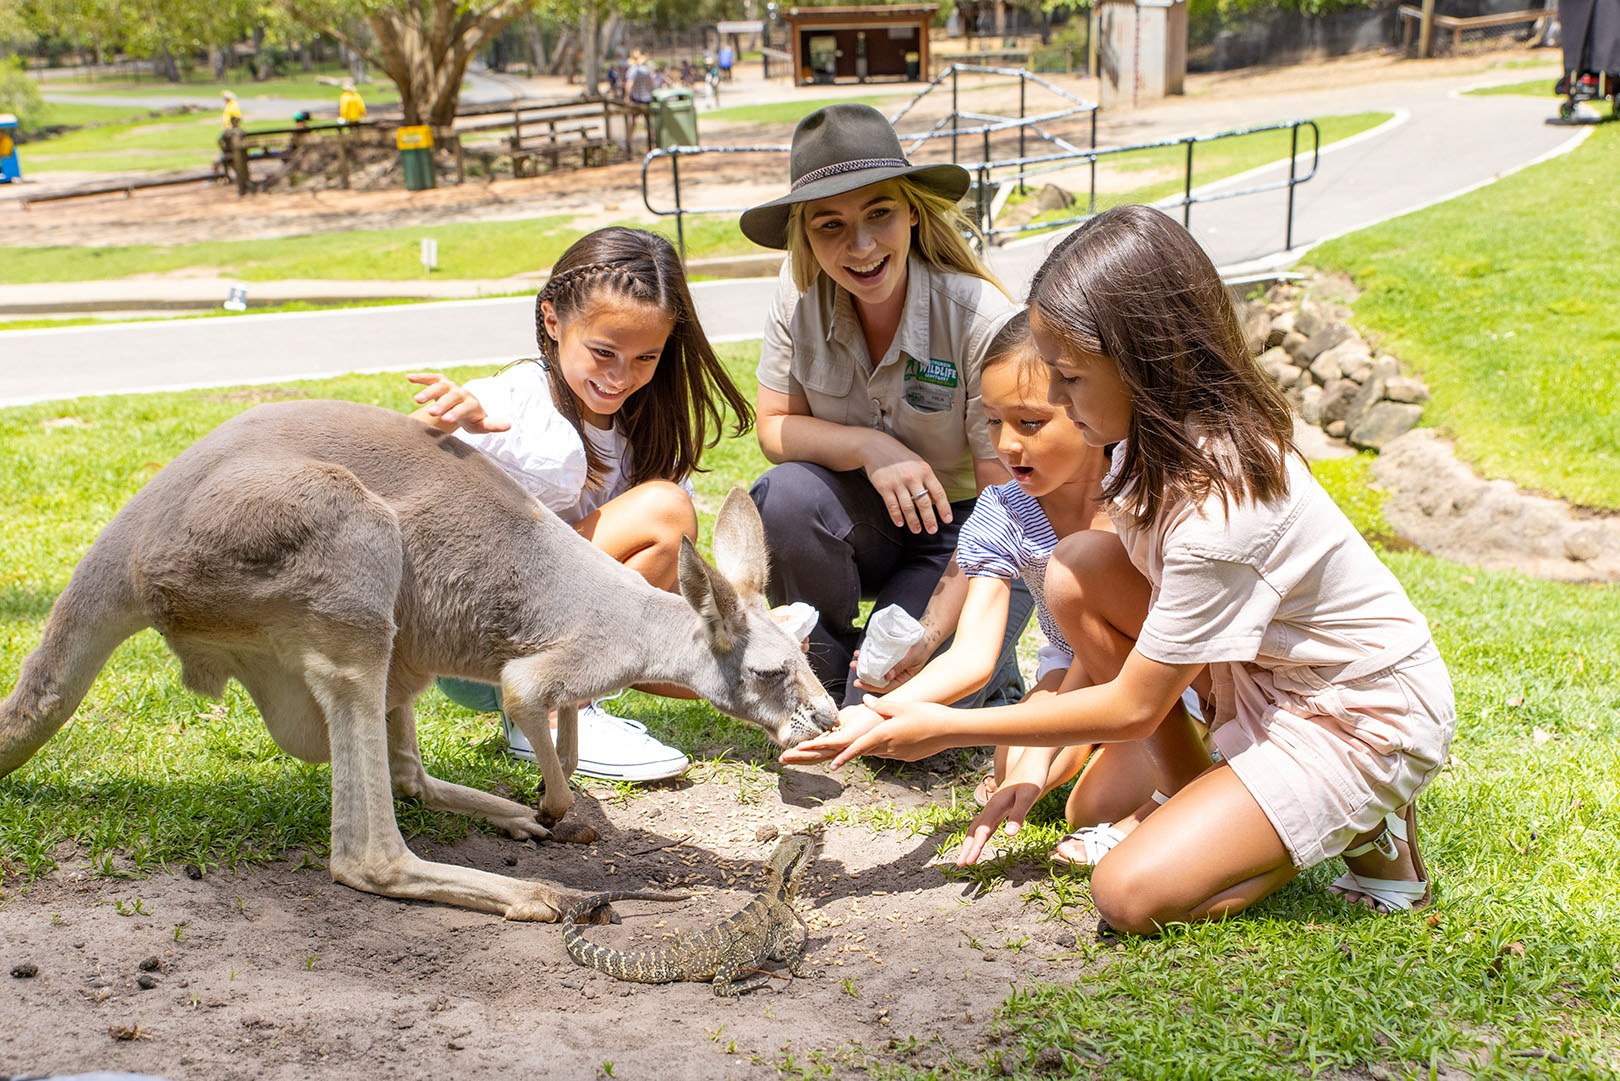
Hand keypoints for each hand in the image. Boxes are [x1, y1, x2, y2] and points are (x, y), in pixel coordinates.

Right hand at [408, 372, 509, 432]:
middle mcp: (461, 393)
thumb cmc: (473, 420)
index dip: (456, 412)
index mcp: (472, 404)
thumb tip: (510, 425)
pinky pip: (431, 377)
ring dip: (429, 391)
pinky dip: (421, 377)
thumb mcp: (482, 425)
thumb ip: (493, 425)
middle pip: (452, 396)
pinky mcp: (441, 382)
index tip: (446, 420)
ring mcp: (450, 386)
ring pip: (440, 386)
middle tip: (432, 413)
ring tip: (417, 400)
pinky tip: (409, 378)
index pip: (465, 407)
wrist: (465, 409)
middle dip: (442, 403)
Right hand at [777, 702, 883, 764]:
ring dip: (801, 754)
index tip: (787, 756)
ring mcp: (844, 744)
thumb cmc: (871, 713)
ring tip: (786, 757)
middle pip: (815, 755)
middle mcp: (840, 747)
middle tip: (780, 761)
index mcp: (839, 743)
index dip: (802, 754)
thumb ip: (838, 722)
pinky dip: (814, 745)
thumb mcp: (850, 716)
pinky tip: (802, 747)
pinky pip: (829, 743)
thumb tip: (829, 724)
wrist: (887, 713)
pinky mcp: (849, 739)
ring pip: (819, 752)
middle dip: (797, 758)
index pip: (817, 751)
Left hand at [828, 696, 956, 768]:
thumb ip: (881, 705)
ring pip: (877, 752)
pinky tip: (887, 740)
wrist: (951, 730)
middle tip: (835, 756)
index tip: (832, 765)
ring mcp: (899, 754)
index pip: (859, 747)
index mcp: (885, 734)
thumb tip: (864, 701)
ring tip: (859, 744)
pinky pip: (890, 753)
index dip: (844, 756)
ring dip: (868, 749)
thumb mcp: (902, 706)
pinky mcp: (908, 757)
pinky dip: (883, 748)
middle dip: (850, 753)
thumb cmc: (927, 714)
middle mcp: (890, 747)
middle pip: (865, 751)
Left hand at [849, 634, 929, 691]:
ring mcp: (891, 664)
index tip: (859, 682)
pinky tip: (861, 652)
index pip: (884, 686)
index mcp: (902, 678)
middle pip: (877, 678)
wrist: (927, 633)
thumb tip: (886, 677)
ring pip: (875, 668)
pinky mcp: (889, 655)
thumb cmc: (922, 647)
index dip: (870, 686)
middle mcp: (895, 673)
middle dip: (863, 674)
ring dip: (864, 664)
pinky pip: (876, 657)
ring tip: (855, 659)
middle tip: (853, 667)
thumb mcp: (912, 657)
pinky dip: (868, 655)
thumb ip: (899, 666)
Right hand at [859, 433, 949, 534]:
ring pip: (908, 507)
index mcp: (924, 471)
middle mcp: (912, 477)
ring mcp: (897, 482)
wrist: (876, 447)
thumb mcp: (918, 464)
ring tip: (917, 531)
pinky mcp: (884, 487)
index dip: (944, 508)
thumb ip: (927, 480)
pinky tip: (900, 524)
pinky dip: (897, 516)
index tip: (947, 520)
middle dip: (929, 519)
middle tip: (932, 530)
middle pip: (923, 503)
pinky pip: (892, 505)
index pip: (938, 493)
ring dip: (913, 521)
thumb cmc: (901, 458)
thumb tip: (935, 500)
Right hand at [955, 778, 1042, 865]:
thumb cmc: (1031, 778)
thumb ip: (1018, 815)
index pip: (982, 831)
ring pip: (978, 828)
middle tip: (960, 864)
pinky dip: (980, 836)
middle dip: (967, 848)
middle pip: (974, 830)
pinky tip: (980, 842)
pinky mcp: (1000, 807)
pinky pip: (987, 825)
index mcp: (995, 805)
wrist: (1032, 762)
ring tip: (966, 857)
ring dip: (971, 843)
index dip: (975, 847)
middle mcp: (991, 807)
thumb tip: (1009, 836)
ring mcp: (995, 807)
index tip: (967, 862)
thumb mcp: (1028, 797)